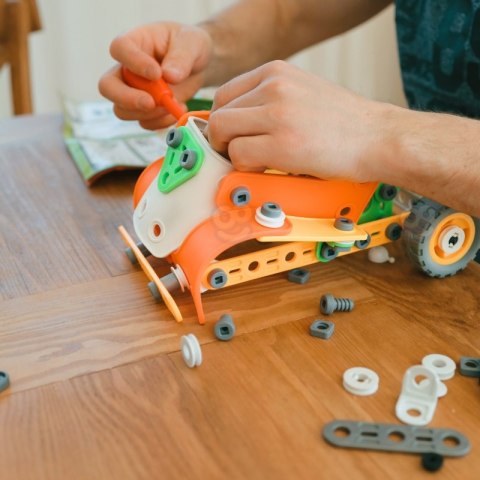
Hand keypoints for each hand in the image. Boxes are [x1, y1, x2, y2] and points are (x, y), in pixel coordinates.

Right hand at [98, 22, 212, 128]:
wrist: (197, 66)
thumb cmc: (190, 46)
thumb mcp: (192, 43)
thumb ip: (181, 57)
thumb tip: (170, 76)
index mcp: (134, 42)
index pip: (119, 49)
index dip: (134, 62)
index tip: (156, 74)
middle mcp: (126, 69)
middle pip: (107, 86)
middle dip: (127, 98)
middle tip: (150, 103)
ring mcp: (133, 92)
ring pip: (122, 110)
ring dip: (148, 113)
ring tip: (173, 103)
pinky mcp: (144, 109)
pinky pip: (143, 122)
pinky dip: (160, 122)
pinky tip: (176, 110)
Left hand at [207, 60, 385, 181]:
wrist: (379, 137)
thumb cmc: (344, 123)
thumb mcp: (302, 93)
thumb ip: (268, 100)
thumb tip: (238, 121)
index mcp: (276, 71)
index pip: (224, 96)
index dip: (223, 123)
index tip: (232, 139)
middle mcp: (273, 86)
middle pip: (218, 115)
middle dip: (223, 141)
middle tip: (241, 155)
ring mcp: (277, 113)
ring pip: (222, 134)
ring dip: (234, 154)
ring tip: (259, 161)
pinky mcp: (282, 143)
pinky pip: (239, 156)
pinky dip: (246, 167)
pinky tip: (269, 168)